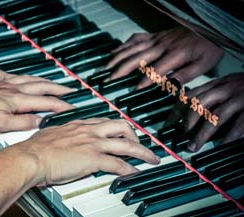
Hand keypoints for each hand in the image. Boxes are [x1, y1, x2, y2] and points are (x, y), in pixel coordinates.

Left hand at [0, 70, 73, 132]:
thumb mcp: (0, 125)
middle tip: (70, 90)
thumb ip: (22, 123)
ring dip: (42, 80)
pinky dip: (17, 75)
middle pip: (40, 86)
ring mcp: (2, 83)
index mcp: (17, 100)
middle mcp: (12, 88)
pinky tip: (16, 76)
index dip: (61, 105)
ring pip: (28, 79)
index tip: (72, 107)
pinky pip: (9, 75)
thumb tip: (39, 121)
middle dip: (57, 88)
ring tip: (51, 81)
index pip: (45, 102)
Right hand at [7, 118, 159, 185]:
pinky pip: (118, 164)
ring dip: (142, 152)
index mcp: (79, 124)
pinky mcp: (93, 158)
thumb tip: (63, 140)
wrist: (30, 156)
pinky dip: (129, 169)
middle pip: (121, 126)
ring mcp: (92, 143)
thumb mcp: (51, 135)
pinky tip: (135, 173)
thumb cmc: (35, 148)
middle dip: (135, 134)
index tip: (122, 132)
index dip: (116, 127)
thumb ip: (62, 135)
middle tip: (140, 143)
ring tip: (151, 159)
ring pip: (126, 144)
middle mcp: (89, 130)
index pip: (104, 122)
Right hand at [106, 27, 223, 87]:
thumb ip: (186, 74)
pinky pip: (136, 38)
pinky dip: (124, 45)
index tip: (134, 89)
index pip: (157, 69)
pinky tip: (115, 51)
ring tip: (106, 66)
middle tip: (109, 78)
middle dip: (122, 68)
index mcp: (175, 55)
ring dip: (118, 57)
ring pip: (133, 47)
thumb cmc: (208, 48)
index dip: (145, 79)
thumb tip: (170, 84)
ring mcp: (157, 39)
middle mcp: (162, 45)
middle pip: (138, 57)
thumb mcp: (204, 64)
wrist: (209, 28)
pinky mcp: (155, 35)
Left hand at [166, 73, 243, 151]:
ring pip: (216, 116)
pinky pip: (239, 123)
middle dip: (187, 122)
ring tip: (193, 147)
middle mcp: (226, 88)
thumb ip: (212, 95)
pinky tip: (222, 145)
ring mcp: (240, 97)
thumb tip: (190, 110)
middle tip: (180, 137)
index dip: (176, 110)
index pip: (191, 95)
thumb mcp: (229, 86)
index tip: (167, 124)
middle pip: (199, 104)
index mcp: (218, 83)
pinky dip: (229, 135)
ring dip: (202, 134)